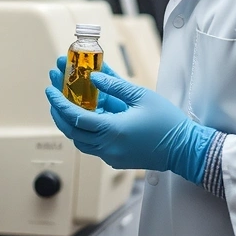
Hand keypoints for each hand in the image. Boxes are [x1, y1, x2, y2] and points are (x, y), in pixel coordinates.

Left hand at [45, 61, 218, 183]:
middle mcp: (107, 147)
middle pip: (71, 131)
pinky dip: (85, 129)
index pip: (75, 118)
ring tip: (65, 100)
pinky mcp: (116, 158)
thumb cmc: (167, 122)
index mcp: (112, 130)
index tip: (50, 88)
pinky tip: (86, 112)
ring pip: (80, 140)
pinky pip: (92, 144)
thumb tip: (93, 78)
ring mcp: (111, 155)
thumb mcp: (141, 96)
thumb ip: (114, 86)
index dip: (59, 103)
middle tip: (53, 91)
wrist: (185, 149)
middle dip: (58, 110)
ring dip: (69, 121)